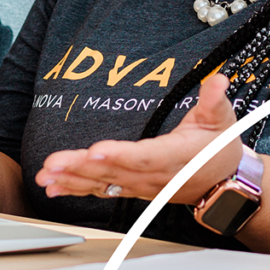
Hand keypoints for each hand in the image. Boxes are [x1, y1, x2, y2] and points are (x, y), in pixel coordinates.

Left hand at [35, 74, 242, 202]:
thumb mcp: (223, 121)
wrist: (223, 185)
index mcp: (175, 157)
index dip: (120, 155)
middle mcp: (154, 175)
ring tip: (46, 175)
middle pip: (114, 172)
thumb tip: (216, 79)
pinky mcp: (132, 189)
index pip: (145, 156)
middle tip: (53, 164)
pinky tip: (54, 187)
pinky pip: (101, 190)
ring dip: (72, 180)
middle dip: (81, 168)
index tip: (96, 151)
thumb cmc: (219, 150)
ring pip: (103, 184)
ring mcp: (141, 185)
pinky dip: (77, 189)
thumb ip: (215, 100)